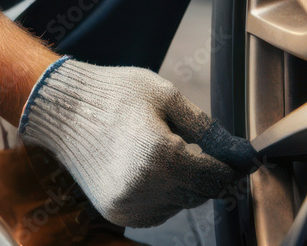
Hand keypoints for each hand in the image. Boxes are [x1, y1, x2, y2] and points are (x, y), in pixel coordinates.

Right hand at [18, 56, 261, 227]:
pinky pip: (156, 211)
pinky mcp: (117, 212)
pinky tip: (147, 164)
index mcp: (163, 155)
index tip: (240, 157)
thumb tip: (241, 154)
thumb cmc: (116, 94)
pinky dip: (162, 193)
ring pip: (179, 204)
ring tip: (161, 148)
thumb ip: (207, 129)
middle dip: (204, 171)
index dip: (230, 166)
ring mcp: (130, 205)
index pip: (215, 176)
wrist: (65, 108)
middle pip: (199, 193)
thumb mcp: (166, 96)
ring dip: (182, 183)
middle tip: (192, 143)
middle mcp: (147, 188)